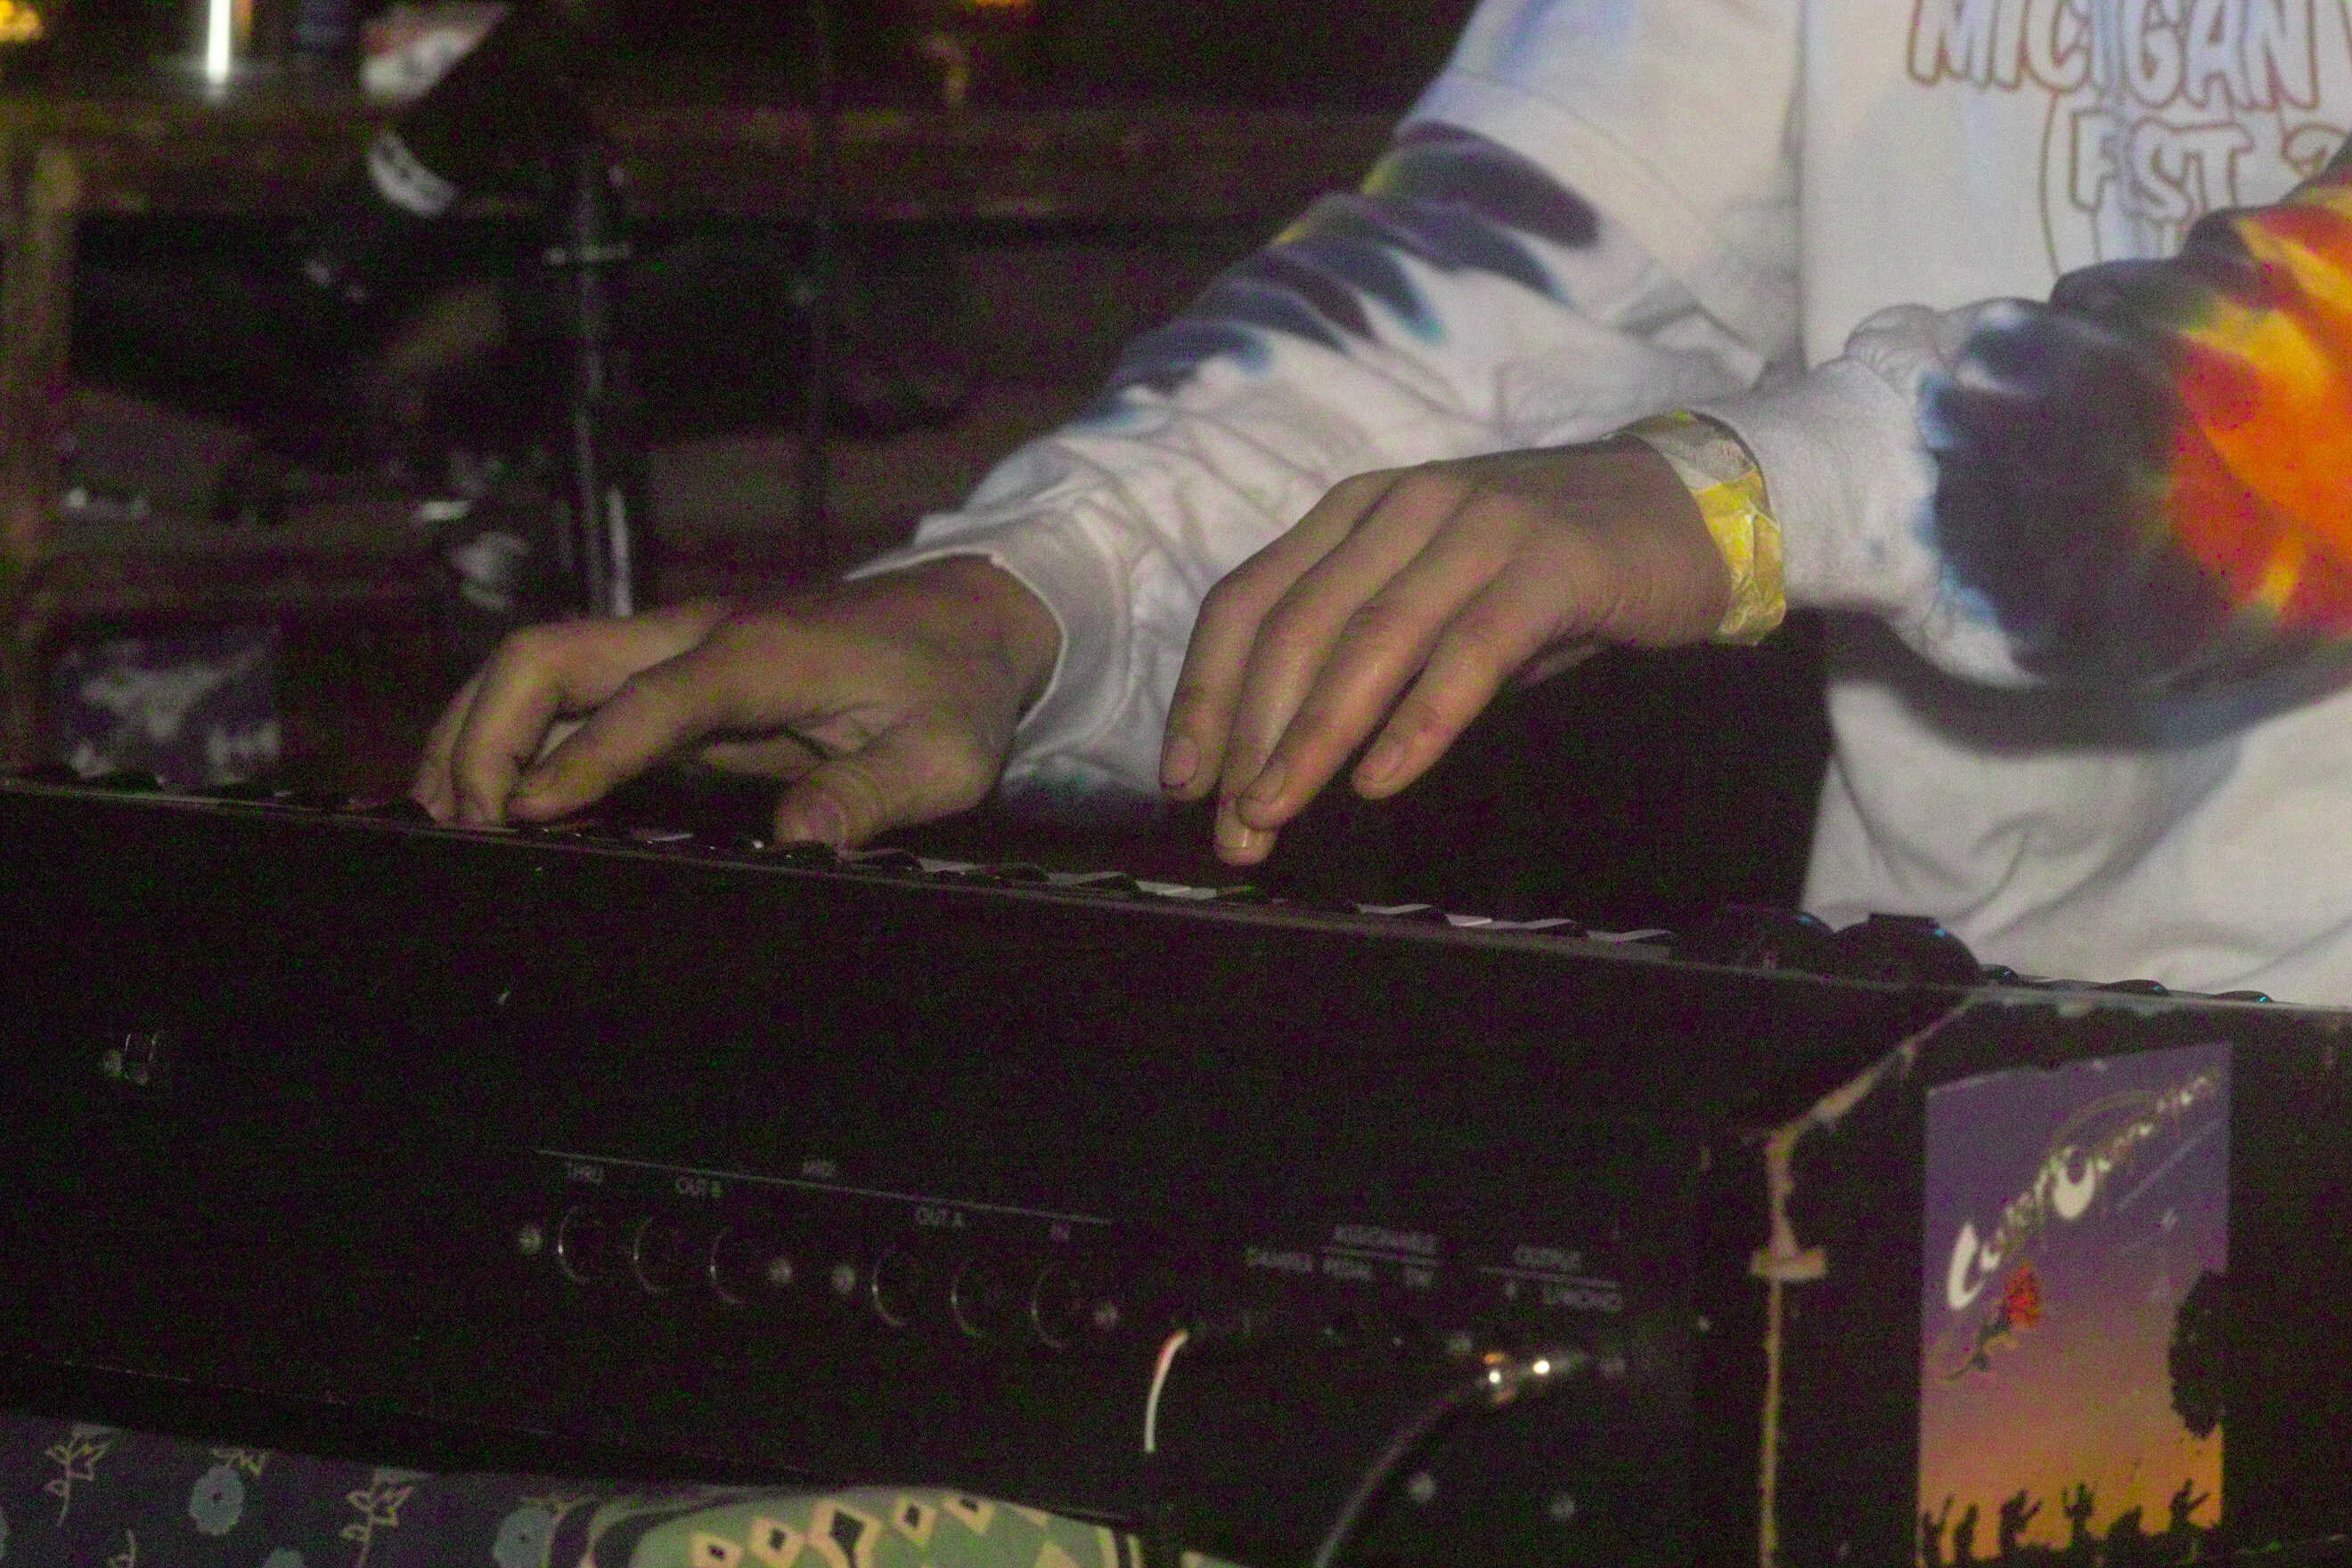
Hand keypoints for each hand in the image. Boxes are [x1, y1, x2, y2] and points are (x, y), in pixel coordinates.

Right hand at [410, 555, 1060, 845]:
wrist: (970, 619)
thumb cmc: (955, 692)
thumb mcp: (943, 757)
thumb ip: (872, 796)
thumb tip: (798, 842)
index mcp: (760, 655)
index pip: (647, 702)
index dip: (580, 758)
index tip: (521, 817)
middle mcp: (699, 637)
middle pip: (552, 656)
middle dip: (486, 732)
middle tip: (459, 827)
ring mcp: (678, 647)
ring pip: (543, 665)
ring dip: (480, 728)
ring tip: (441, 818)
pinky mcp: (672, 671)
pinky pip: (571, 691)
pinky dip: (515, 734)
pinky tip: (489, 799)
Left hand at [1159, 437, 1729, 863]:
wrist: (1687, 513)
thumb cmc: (1545, 575)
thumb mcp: (1437, 602)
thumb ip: (1365, 657)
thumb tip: (1277, 760)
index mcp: (1356, 512)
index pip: (1249, 600)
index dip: (1205, 693)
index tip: (1183, 778)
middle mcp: (1403, 507)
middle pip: (1296, 627)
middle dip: (1251, 738)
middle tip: (1237, 828)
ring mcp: (1477, 526)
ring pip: (1371, 640)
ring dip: (1313, 738)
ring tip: (1279, 813)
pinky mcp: (1551, 562)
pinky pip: (1469, 650)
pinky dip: (1419, 720)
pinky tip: (1384, 780)